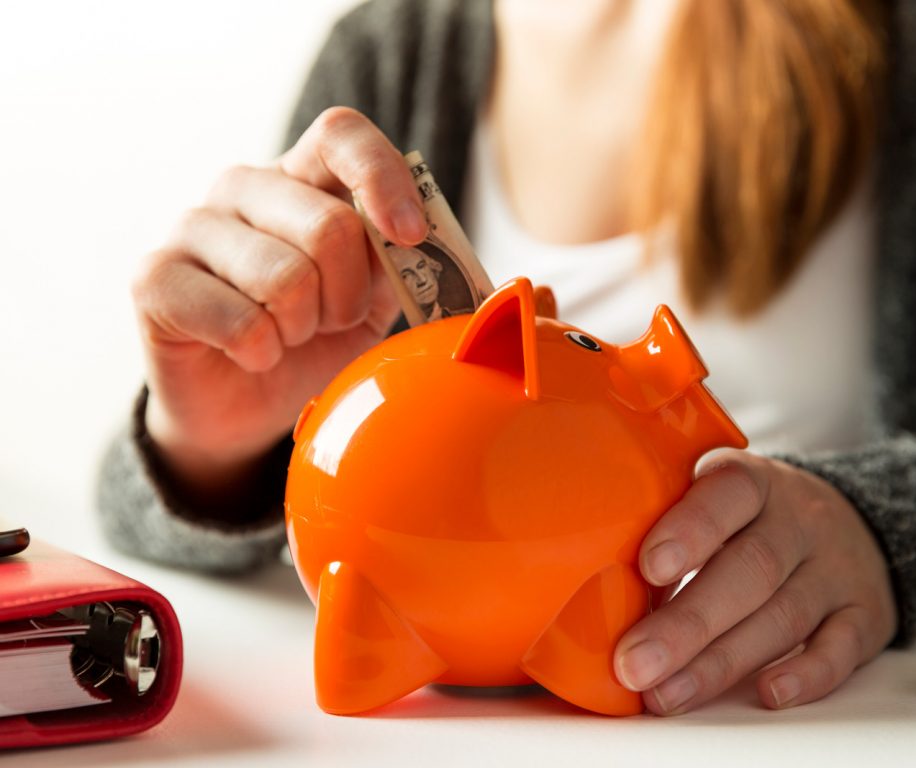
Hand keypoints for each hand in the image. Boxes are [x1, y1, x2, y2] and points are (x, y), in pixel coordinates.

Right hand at [132, 108, 425, 498]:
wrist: (247, 403)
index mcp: (303, 178)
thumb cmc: (318, 341)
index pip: (342, 134)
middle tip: (334, 320)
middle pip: (329, 225)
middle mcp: (243, 187)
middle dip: (351, 295)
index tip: (411, 237)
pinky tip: (252, 354)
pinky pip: (240, 321)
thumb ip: (417, 268)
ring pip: (285, 277)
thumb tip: (488, 271)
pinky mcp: (154, 279)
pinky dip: (262, 353)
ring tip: (290, 335)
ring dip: (304, 328)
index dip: (384, 179)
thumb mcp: (381, 300)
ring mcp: (193, 227)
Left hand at [614, 451, 897, 713]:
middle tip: (635, 661)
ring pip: (784, 614)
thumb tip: (600, 589)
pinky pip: (841, 647)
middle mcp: (799, 520)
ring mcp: (834, 568)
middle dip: (688, 622)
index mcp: (753, 482)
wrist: (853, 523)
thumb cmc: (754, 518)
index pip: (728, 493)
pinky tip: (766, 694)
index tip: (649, 568)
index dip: (691, 529)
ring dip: (721, 662)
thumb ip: (673, 528)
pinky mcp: (864, 614)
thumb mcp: (719, 497)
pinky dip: (806, 674)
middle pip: (749, 568)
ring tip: (666, 694)